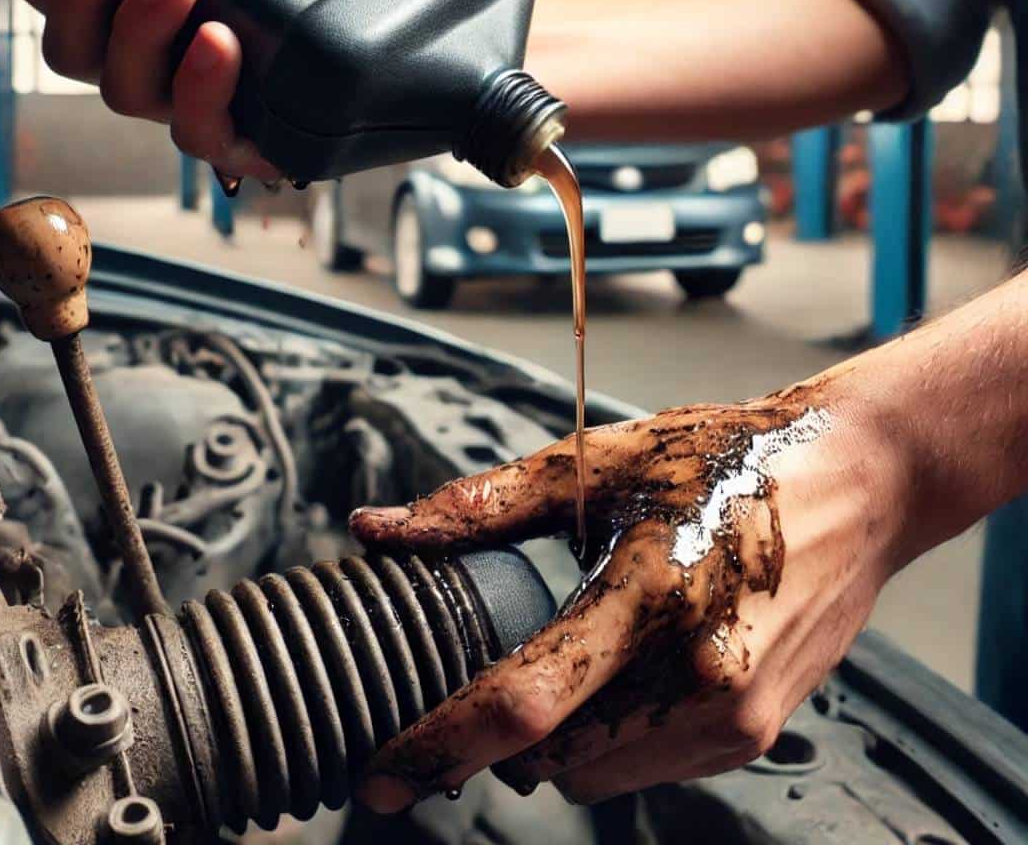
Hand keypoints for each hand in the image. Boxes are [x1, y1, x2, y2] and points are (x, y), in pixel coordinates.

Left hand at [349, 383, 907, 807]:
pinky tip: (624, 669)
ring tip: (564, 661)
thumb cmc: (727, 459)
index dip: (441, 745)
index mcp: (651, 593)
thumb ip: (481, 505)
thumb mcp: (599, 461)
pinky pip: (649, 766)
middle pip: (554, 759)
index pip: (526, 700)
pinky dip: (612, 737)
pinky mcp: (758, 733)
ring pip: (599, 775)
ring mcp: (738, 717)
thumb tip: (379, 527)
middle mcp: (701, 676)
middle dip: (496, 741)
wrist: (856, 480)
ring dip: (557, 742)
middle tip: (476, 687)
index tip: (378, 774)